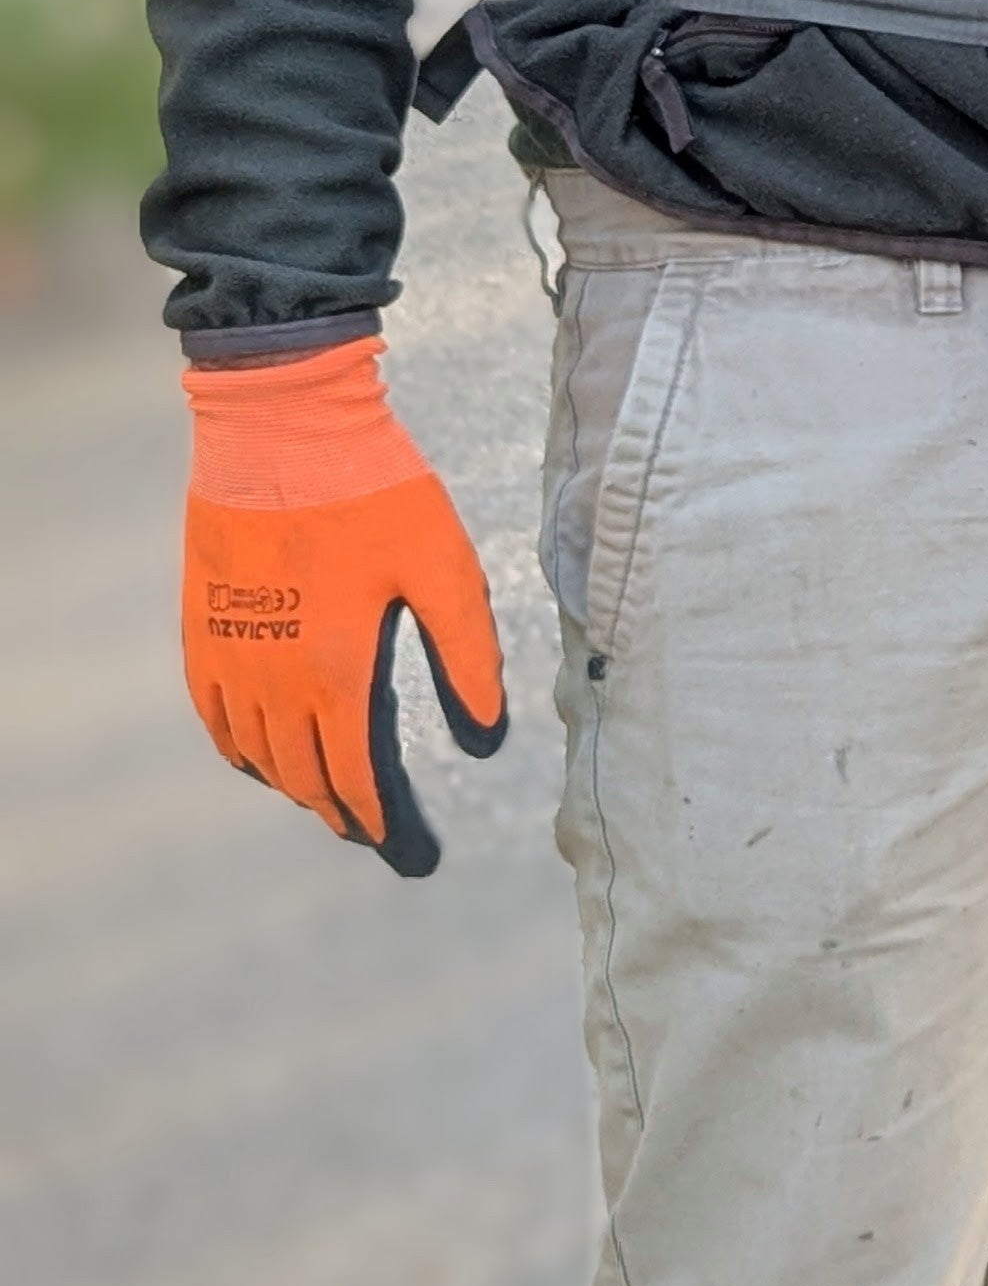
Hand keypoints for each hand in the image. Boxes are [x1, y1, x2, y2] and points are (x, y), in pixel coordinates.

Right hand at [180, 340, 505, 875]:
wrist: (281, 429)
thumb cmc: (375, 493)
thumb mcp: (446, 572)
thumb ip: (469, 661)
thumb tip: (486, 741)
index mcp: (336, 673)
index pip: (359, 781)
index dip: (386, 825)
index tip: (413, 855)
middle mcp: (272, 681)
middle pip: (306, 779)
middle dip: (346, 814)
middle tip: (377, 835)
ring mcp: (228, 657)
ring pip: (260, 757)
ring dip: (297, 787)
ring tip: (333, 801)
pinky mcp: (203, 628)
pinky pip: (216, 720)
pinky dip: (243, 752)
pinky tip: (264, 757)